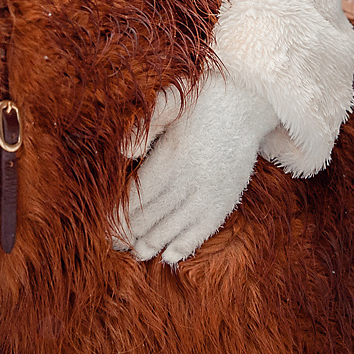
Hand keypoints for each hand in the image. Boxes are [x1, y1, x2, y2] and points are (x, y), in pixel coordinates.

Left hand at [121, 73, 273, 263]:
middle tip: (113, 246)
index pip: (140, 193)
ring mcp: (213, 189)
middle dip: (132, 232)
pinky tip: (170, 256)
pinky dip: (187, 243)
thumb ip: (146, 125)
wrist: (248, 99)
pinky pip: (206, 227)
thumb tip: (124, 152)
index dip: (121, 212)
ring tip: (138, 254)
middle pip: (155, 213)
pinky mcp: (229, 196)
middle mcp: (193, 177)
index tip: (104, 226)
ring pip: (177, 224)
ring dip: (155, 241)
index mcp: (174, 154)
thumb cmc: (202, 97)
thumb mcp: (170, 99)